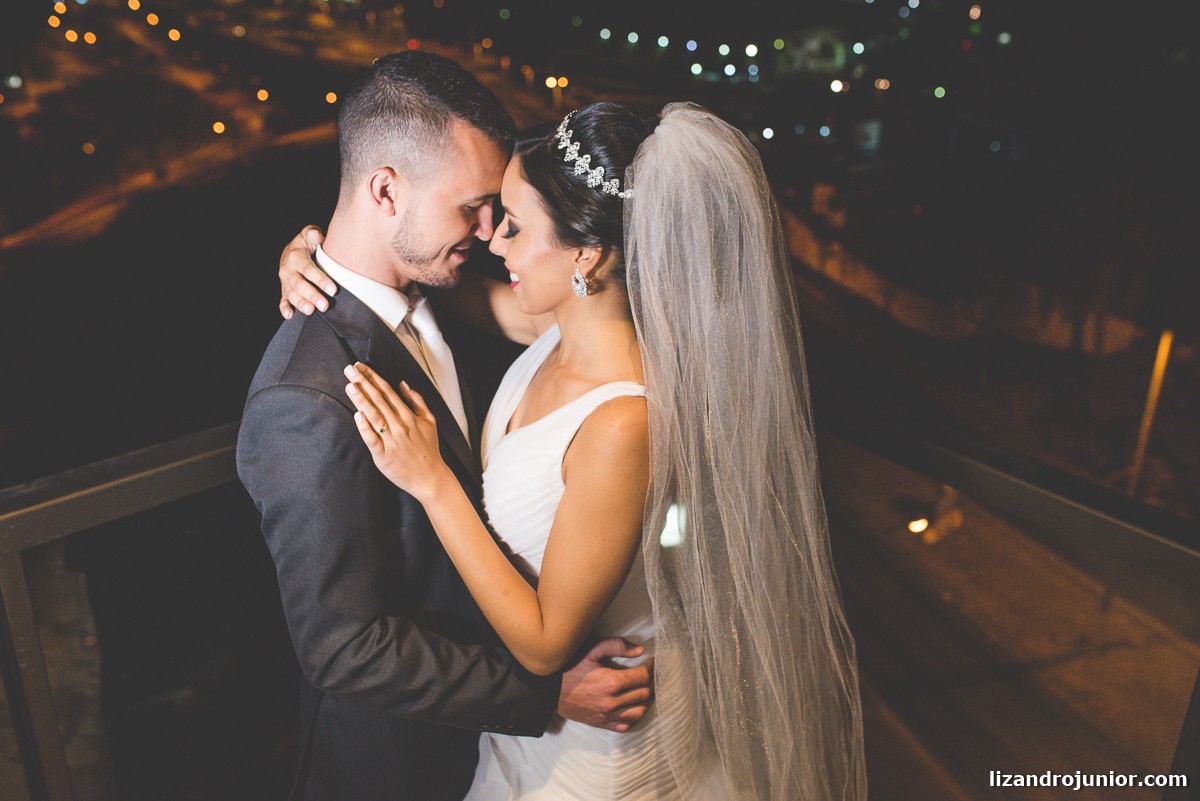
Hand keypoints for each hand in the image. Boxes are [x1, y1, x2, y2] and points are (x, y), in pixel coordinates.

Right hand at [279, 225, 336, 318]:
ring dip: (301, 304)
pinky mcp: (284, 291)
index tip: (333, 289)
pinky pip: (282, 301)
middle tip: (325, 305)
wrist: (291, 251)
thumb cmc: (306, 244)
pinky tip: (290, 315)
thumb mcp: (308, 235)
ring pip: (292, 295)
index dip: (320, 279)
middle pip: (299, 284)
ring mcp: (285, 282)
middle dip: (312, 295)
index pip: (308, 269)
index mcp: (295, 257)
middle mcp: (288, 270)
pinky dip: (285, 309)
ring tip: (311, 311)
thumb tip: (317, 235)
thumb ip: (313, 233)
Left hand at [345, 363, 449, 498]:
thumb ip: (417, 401)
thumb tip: (404, 384)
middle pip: (378, 399)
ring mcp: (392, 440)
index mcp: (408, 416)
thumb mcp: (430, 421)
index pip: (387, 391)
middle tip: (349, 370)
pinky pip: (372, 439)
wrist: (430, 477)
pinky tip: (357, 415)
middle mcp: (399, 425)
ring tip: (350, 386)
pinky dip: (365, 427)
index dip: (372, 377)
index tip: (360, 367)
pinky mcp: (383, 455)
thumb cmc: (428, 450)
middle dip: (362, 383)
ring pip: (374, 415)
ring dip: (361, 399)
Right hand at [557, 638, 653, 732]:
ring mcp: (606, 715)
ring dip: (646, 700)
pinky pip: (626, 725)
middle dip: (651, 682)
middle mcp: (611, 702)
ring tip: (645, 689)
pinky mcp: (601, 724)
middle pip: (644, 694)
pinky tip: (634, 706)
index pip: (642, 677)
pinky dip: (634, 716)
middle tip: (650, 674)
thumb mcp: (590, 650)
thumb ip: (615, 646)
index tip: (652, 662)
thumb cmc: (569, 667)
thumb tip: (640, 650)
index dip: (651, 668)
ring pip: (639, 711)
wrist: (549, 690)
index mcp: (610, 682)